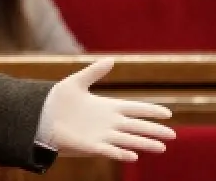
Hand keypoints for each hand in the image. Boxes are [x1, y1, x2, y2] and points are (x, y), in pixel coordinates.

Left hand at [44, 58, 174, 161]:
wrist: (42, 116)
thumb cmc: (59, 101)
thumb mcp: (76, 82)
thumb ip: (94, 72)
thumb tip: (112, 60)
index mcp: (108, 107)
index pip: (135, 109)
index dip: (150, 111)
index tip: (168, 113)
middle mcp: (109, 123)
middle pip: (137, 127)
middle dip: (154, 131)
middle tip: (173, 135)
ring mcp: (101, 135)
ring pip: (128, 140)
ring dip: (143, 144)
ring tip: (161, 148)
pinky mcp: (91, 146)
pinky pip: (109, 150)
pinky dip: (121, 153)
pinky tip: (133, 155)